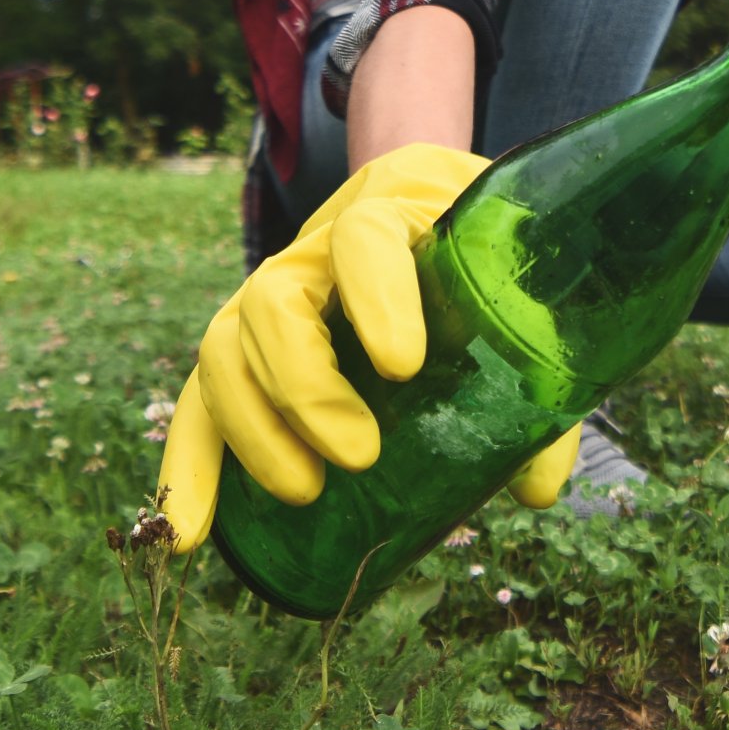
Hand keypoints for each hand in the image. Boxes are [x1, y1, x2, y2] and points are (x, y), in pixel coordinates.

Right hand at [154, 142, 571, 548]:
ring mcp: (268, 294)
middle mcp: (314, 249)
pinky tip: (190, 534)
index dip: (377, 297)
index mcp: (393, 210)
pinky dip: (191, 466)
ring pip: (224, 349)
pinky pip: (201, 399)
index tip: (404, 365)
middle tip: (361, 457)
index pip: (366, 237)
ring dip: (252, 430)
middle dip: (306, 386)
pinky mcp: (245, 345)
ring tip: (305, 492)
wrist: (428, 195)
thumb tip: (533, 488)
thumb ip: (539, 376)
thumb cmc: (483, 248)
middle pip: (274, 300)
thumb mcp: (520, 283)